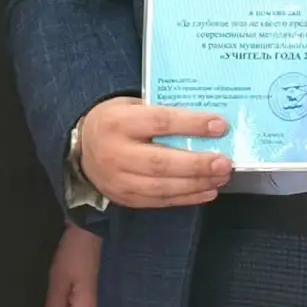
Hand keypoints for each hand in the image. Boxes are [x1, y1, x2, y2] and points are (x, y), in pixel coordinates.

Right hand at [77, 98, 233, 207]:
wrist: (81, 149)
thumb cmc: (115, 120)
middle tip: (225, 163)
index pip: (160, 122)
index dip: (192, 125)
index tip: (220, 126)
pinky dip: (186, 198)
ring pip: (161, 186)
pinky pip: (159, 201)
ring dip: (196, 184)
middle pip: (161, 161)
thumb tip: (206, 121)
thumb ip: (161, 112)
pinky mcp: (124, 198)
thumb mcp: (131, 105)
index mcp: (118, 122)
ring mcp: (118, 180)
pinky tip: (207, 191)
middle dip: (197, 164)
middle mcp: (116, 153)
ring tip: (221, 178)